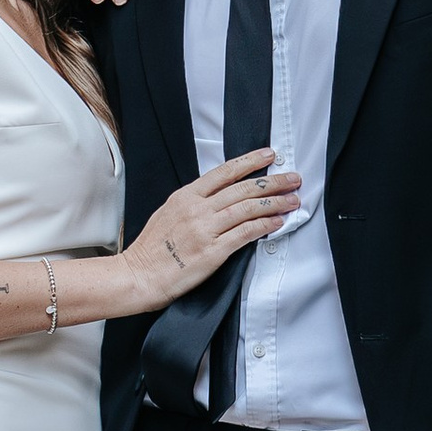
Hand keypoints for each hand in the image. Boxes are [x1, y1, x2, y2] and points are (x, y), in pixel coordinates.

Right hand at [118, 149, 302, 307]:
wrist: (138, 275)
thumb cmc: (151, 250)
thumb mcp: (168, 214)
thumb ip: (193, 203)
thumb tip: (219, 199)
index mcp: (186, 196)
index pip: (225, 172)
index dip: (250, 161)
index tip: (269, 155)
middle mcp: (197, 208)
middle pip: (243, 188)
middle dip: (272, 181)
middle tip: (292, 178)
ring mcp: (205, 229)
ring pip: (248, 208)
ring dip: (275, 203)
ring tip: (292, 200)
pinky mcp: (213, 251)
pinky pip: (245, 233)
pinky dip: (265, 225)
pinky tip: (278, 222)